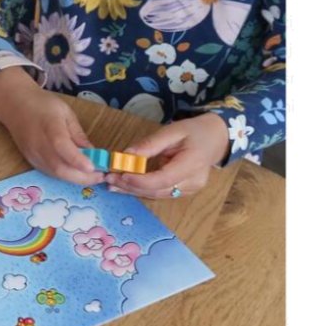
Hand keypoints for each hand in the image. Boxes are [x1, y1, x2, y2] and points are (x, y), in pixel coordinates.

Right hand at [0, 67, 103, 185]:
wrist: (14, 105)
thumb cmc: (42, 104)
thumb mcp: (65, 112)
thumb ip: (78, 133)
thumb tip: (93, 152)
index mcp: (49, 126)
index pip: (62, 146)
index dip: (77, 159)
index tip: (94, 168)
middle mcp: (39, 144)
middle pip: (59, 168)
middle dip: (82, 177)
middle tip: (100, 176)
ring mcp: (33, 155)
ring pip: (55, 174)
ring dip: (75, 179)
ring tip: (92, 176)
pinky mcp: (31, 161)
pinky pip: (50, 172)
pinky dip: (65, 175)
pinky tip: (76, 172)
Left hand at [106, 113, 228, 198]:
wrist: (217, 139)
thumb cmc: (195, 131)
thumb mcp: (173, 131)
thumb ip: (150, 144)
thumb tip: (126, 154)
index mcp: (193, 164)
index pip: (164, 179)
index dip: (141, 180)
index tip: (121, 174)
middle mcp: (193, 182)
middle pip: (158, 190)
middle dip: (131, 186)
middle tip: (109, 178)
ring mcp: (190, 190)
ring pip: (157, 195)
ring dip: (133, 190)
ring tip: (112, 183)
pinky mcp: (184, 192)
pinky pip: (160, 193)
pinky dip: (142, 189)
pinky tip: (126, 184)